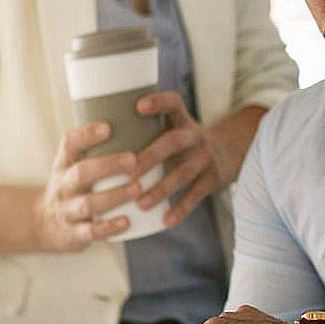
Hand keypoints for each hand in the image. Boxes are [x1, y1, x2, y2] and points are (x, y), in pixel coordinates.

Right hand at [33, 122, 143, 251]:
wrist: (42, 225)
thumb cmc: (71, 189)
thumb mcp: (72, 167)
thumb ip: (96, 150)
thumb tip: (137, 124)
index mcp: (64, 165)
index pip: (69, 144)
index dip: (87, 134)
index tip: (108, 127)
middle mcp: (63, 187)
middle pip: (81, 173)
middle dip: (108, 165)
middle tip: (134, 159)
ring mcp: (67, 211)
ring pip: (88, 204)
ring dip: (114, 196)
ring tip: (138, 188)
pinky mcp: (74, 234)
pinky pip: (90, 232)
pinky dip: (108, 227)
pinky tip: (126, 222)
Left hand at [133, 93, 245, 228]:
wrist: (230, 154)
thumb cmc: (185, 144)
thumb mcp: (174, 129)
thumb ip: (145, 131)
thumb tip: (94, 136)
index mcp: (181, 121)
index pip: (173, 103)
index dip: (158, 102)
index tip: (138, 106)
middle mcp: (194, 137)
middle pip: (172, 142)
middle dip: (149, 158)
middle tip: (128, 173)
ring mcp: (205, 159)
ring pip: (182, 173)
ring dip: (161, 189)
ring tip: (141, 202)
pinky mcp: (212, 179)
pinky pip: (196, 195)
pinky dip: (181, 209)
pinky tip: (165, 220)